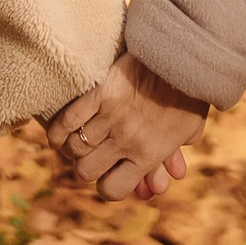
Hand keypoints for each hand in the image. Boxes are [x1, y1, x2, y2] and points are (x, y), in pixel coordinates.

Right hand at [46, 51, 207, 200]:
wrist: (181, 56)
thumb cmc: (187, 94)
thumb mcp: (188, 132)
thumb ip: (170, 158)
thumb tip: (158, 187)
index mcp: (149, 154)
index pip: (112, 189)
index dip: (106, 187)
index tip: (106, 176)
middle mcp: (127, 140)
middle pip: (86, 170)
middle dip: (85, 167)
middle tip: (90, 157)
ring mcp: (110, 116)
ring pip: (75, 146)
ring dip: (72, 148)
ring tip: (75, 143)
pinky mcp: (98, 93)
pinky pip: (67, 120)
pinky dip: (57, 131)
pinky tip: (57, 135)